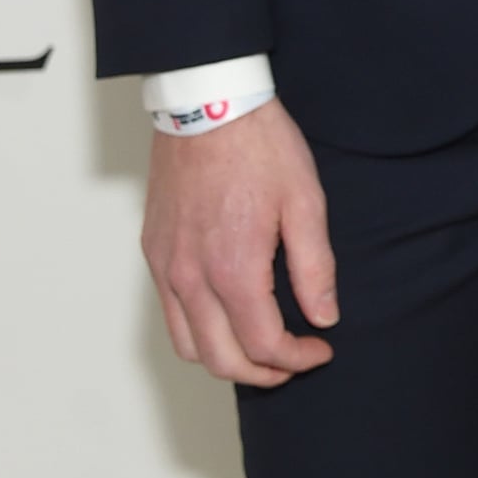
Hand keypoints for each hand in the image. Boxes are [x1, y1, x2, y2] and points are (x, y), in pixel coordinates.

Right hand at [142, 98, 337, 389]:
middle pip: (221, 359)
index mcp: (233, 269)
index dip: (297, 358)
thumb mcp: (305, 202)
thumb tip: (324, 316)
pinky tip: (226, 317)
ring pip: (188, 345)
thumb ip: (315, 268)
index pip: (263, 344)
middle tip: (293, 363)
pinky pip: (170, 313)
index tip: (321, 348)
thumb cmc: (260, 147)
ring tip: (260, 349)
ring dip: (226, 360)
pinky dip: (198, 332)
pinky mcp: (153, 252)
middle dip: (262, 373)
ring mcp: (166, 267)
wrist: (208, 104)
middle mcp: (191, 277)